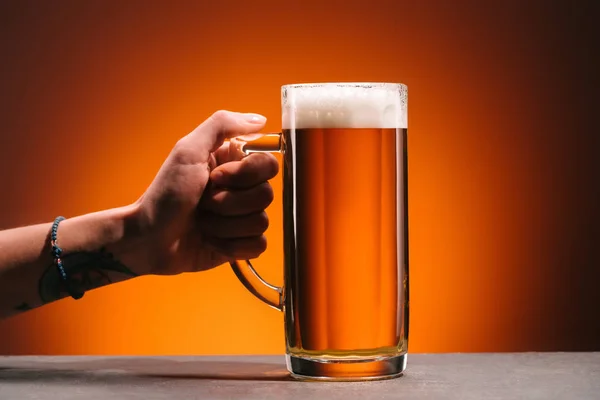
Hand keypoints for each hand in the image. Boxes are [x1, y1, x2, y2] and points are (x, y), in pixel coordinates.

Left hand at [129, 110, 278, 275]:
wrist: (149, 238)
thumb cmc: (165, 193)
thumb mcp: (188, 150)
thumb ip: (222, 125)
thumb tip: (261, 120)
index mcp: (233, 164)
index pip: (267, 164)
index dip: (243, 174)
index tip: (215, 177)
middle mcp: (241, 190)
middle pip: (266, 195)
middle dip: (229, 202)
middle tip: (203, 203)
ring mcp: (242, 218)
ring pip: (261, 221)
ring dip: (225, 225)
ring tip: (202, 223)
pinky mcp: (241, 244)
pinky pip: (257, 245)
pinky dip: (232, 245)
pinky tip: (211, 241)